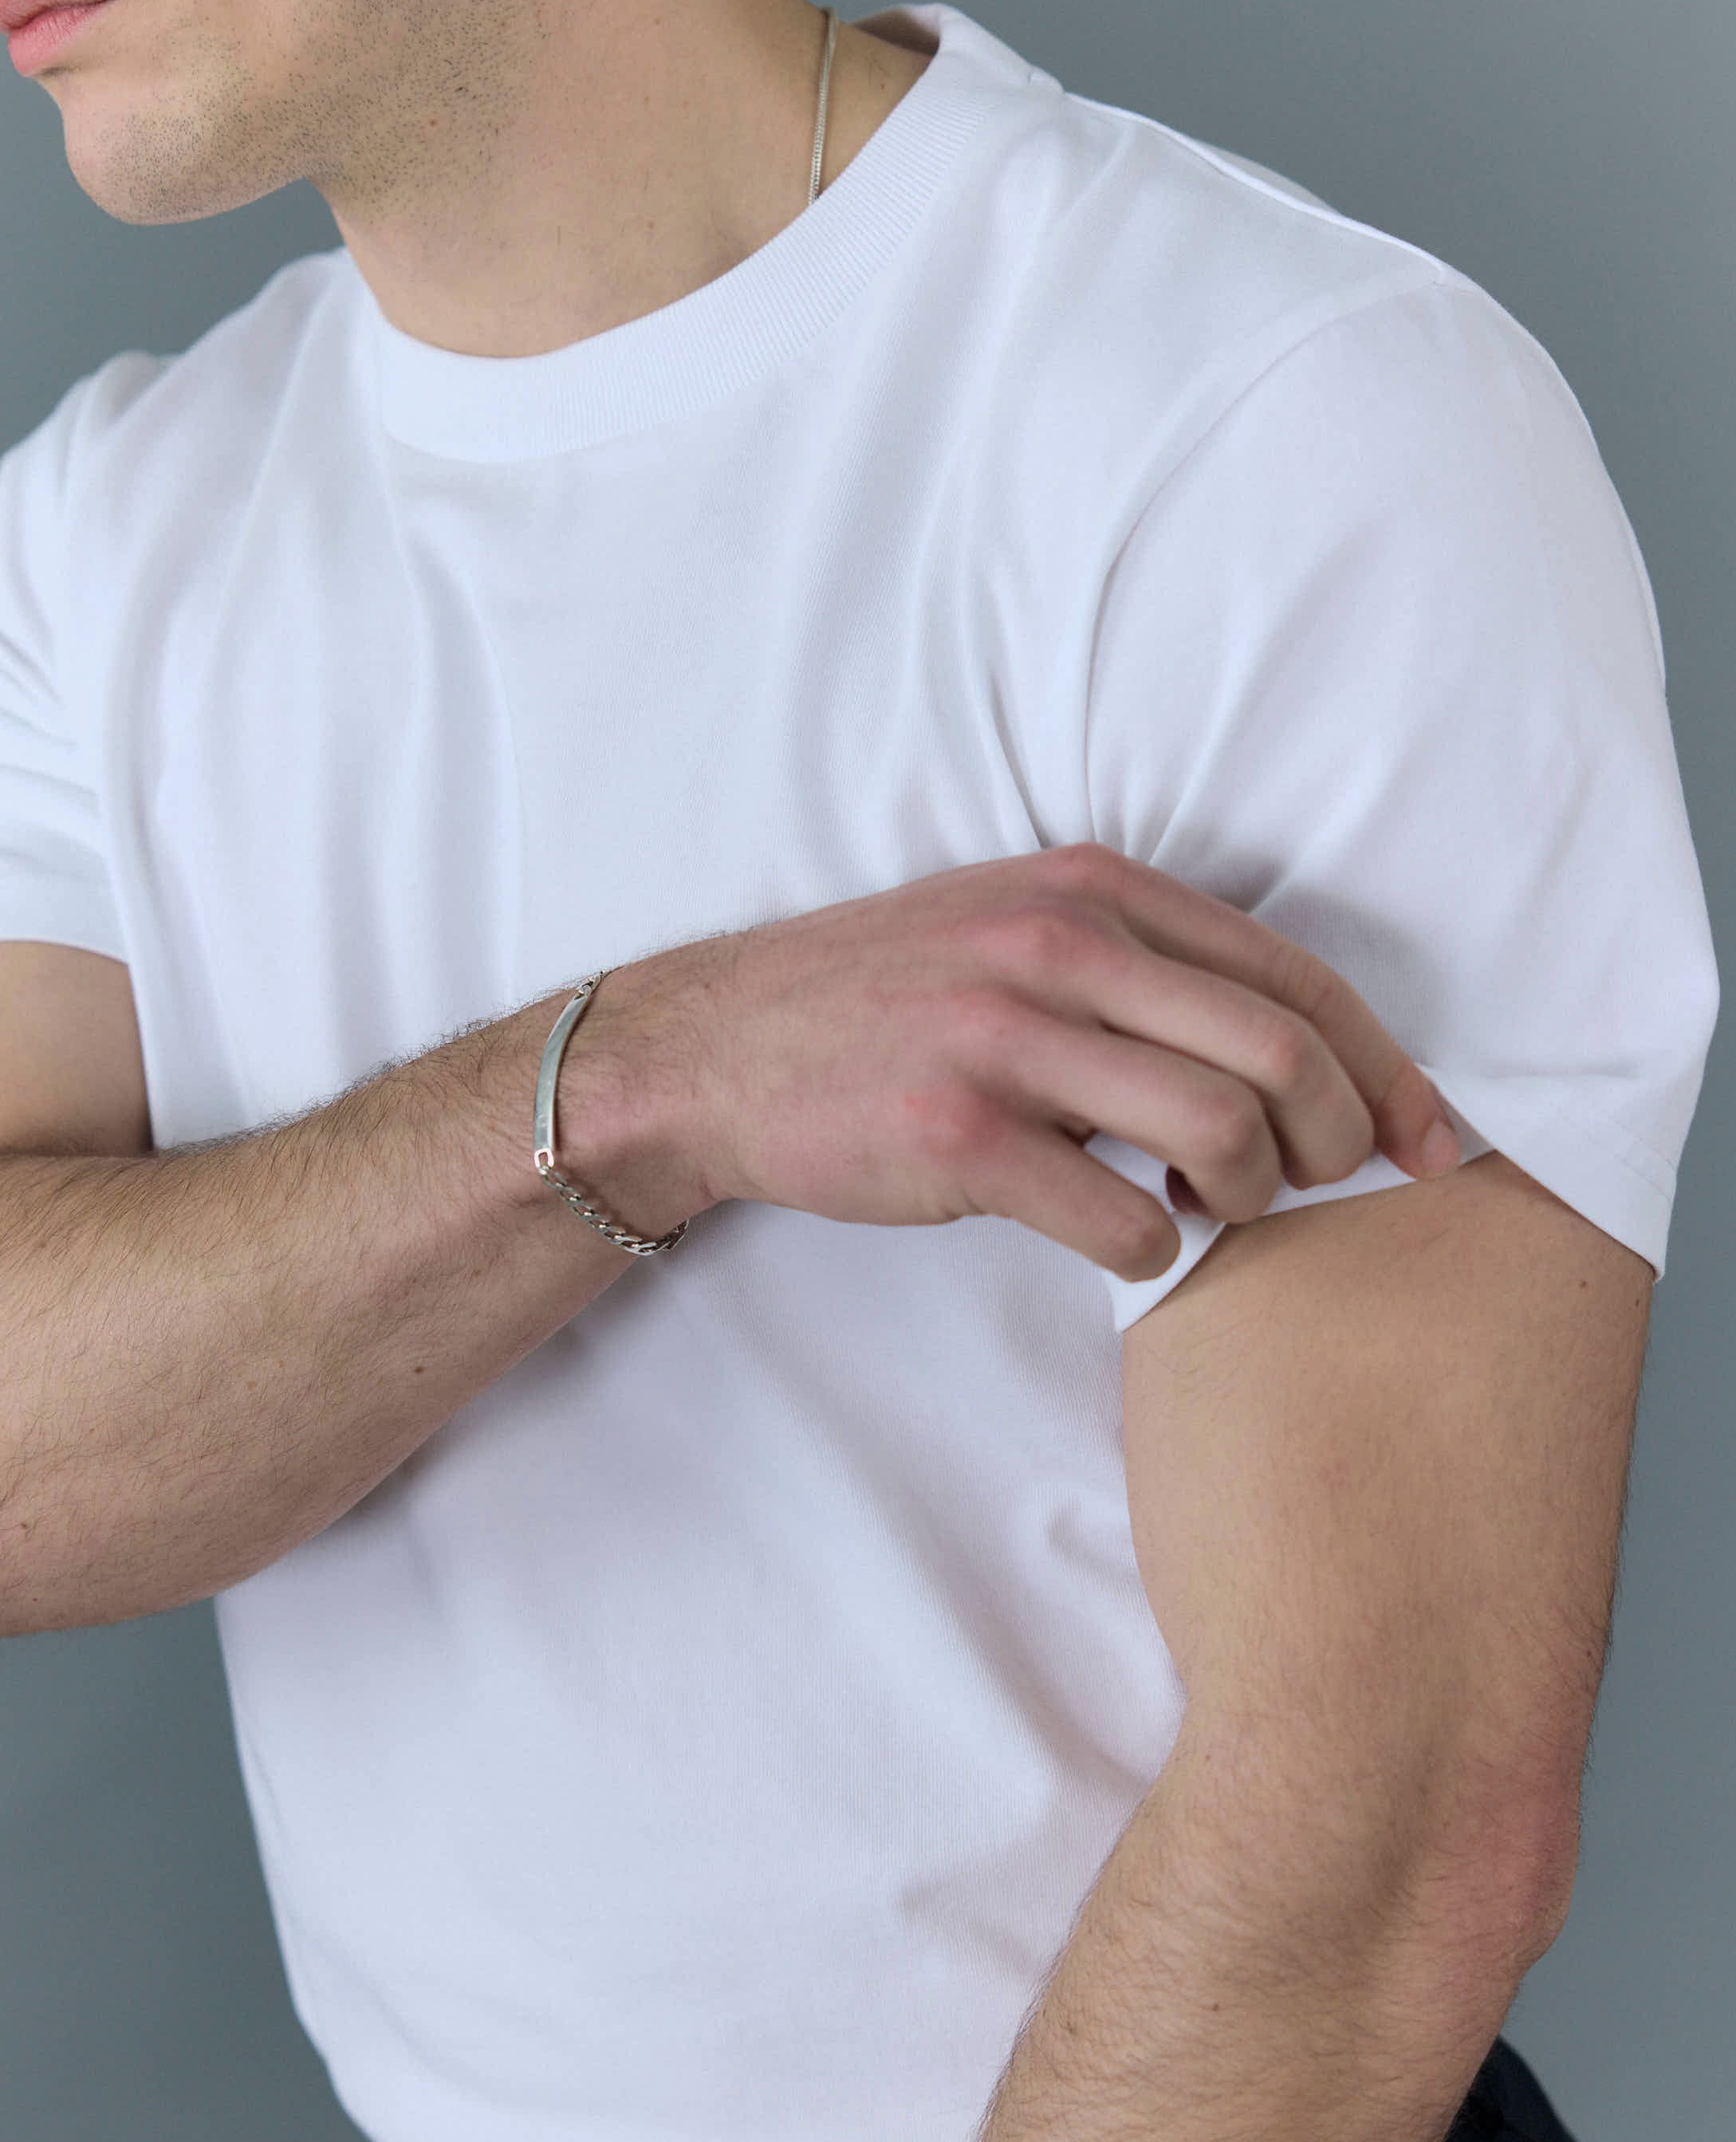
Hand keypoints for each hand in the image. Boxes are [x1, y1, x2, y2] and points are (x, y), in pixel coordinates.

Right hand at [567, 844, 1458, 1279]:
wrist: (713, 1051)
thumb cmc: (881, 1005)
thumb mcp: (1012, 930)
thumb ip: (1139, 968)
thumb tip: (1287, 1054)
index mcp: (1091, 889)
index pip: (1294, 975)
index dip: (1385, 1069)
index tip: (1428, 1141)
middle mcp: (1057, 947)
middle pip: (1281, 1053)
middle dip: (1333, 1141)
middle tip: (1309, 1187)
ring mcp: (1003, 1039)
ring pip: (1217, 1133)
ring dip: (1243, 1199)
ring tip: (1204, 1211)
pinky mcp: (955, 1136)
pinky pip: (1118, 1219)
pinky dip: (1150, 1251)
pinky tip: (1123, 1241)